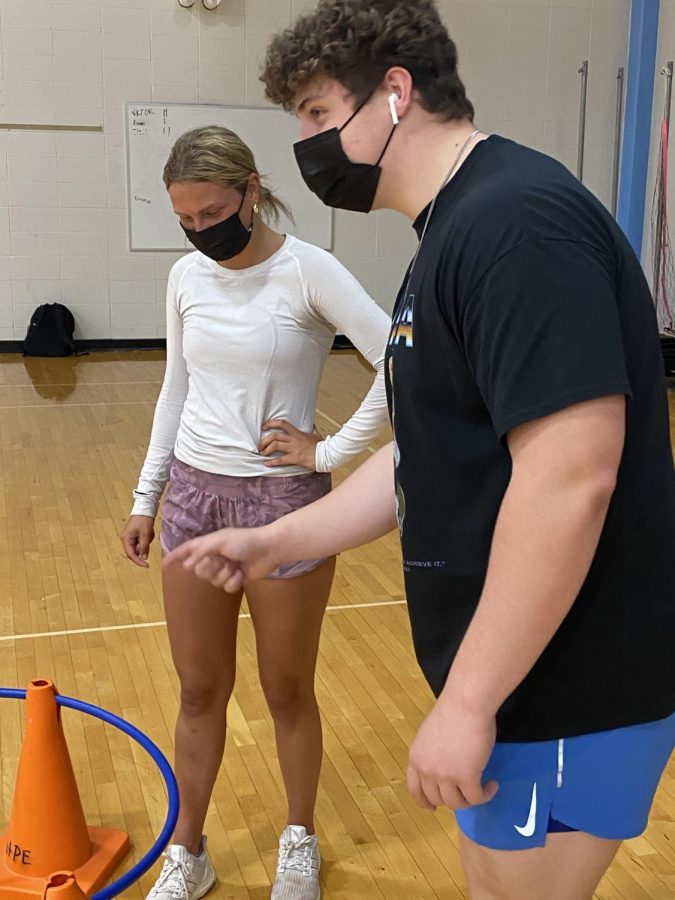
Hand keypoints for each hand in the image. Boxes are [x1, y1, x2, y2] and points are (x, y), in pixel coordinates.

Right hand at [120, 515, 154, 567]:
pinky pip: (140, 542)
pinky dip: (146, 540)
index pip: (131, 555)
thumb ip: (144, 547)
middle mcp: (126, 539)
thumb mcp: (145, 535)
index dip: (138, 561)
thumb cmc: (144, 521)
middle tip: (149, 541)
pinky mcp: (134, 534)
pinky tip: (149, 532)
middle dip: (143, 549)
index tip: (147, 565)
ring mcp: (129, 537)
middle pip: (134, 551)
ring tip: (149, 533)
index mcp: (126, 539)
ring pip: (138, 547)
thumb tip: (144, 558)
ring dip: (145, 543)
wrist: (145, 509)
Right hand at [164, 525, 279, 591]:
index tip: (163, 564)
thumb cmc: (245, 541)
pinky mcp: (236, 578)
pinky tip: (241, 575)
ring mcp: (226, 567)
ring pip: (212, 581)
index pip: (188, 549)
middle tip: (221, 561)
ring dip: (223, 575)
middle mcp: (215, 555)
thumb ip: (201, 550)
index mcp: (210, 543)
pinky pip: (226, 587)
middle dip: (209, 568)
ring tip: (234, 567)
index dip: (176, 556)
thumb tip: (187, 564)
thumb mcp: (220, 541)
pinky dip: (233, 582)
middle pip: (199, 570)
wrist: (269, 549)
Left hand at [259, 419, 321, 468]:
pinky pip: (280, 460)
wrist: (326, 455)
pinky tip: (266, 463)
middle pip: (274, 435)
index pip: (282, 424)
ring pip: (275, 445)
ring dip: (266, 449)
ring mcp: (293, 448)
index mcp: (297, 433)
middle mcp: (293, 439)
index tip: (264, 426)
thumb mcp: (316, 435)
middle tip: (260, 444)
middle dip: (265, 439)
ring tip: (262, 453)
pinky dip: (272, 462)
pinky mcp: (295, 458)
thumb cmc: (321, 446)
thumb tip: (312, 423)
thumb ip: (312, 428)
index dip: (271, 423)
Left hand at [407, 696, 498, 810]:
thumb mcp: (431, 736)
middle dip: (453, 799)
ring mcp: (446, 777)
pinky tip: (492, 785)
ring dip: (471, 799)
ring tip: (483, 788)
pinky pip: (477, 798)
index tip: (433, 807)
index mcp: (416, 758)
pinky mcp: (466, 778)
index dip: (424, 801)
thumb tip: (444, 767)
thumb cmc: (452, 711)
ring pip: (457, 803)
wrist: (466, 703)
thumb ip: (432, 754)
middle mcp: (427, 771)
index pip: (415, 790)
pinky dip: (486, 795)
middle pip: (438, 799)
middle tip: (467, 791)